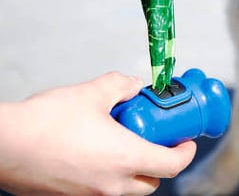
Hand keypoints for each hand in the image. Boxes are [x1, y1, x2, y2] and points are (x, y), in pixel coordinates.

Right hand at [0, 72, 195, 195]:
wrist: (4, 145)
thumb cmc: (45, 122)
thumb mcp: (92, 93)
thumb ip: (120, 86)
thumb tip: (134, 86)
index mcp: (125, 159)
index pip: (172, 166)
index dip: (185, 153)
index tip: (187, 141)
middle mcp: (112, 185)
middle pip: (152, 182)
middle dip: (161, 163)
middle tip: (158, 140)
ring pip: (127, 190)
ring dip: (135, 170)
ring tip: (124, 143)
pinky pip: (102, 191)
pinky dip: (109, 176)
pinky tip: (96, 152)